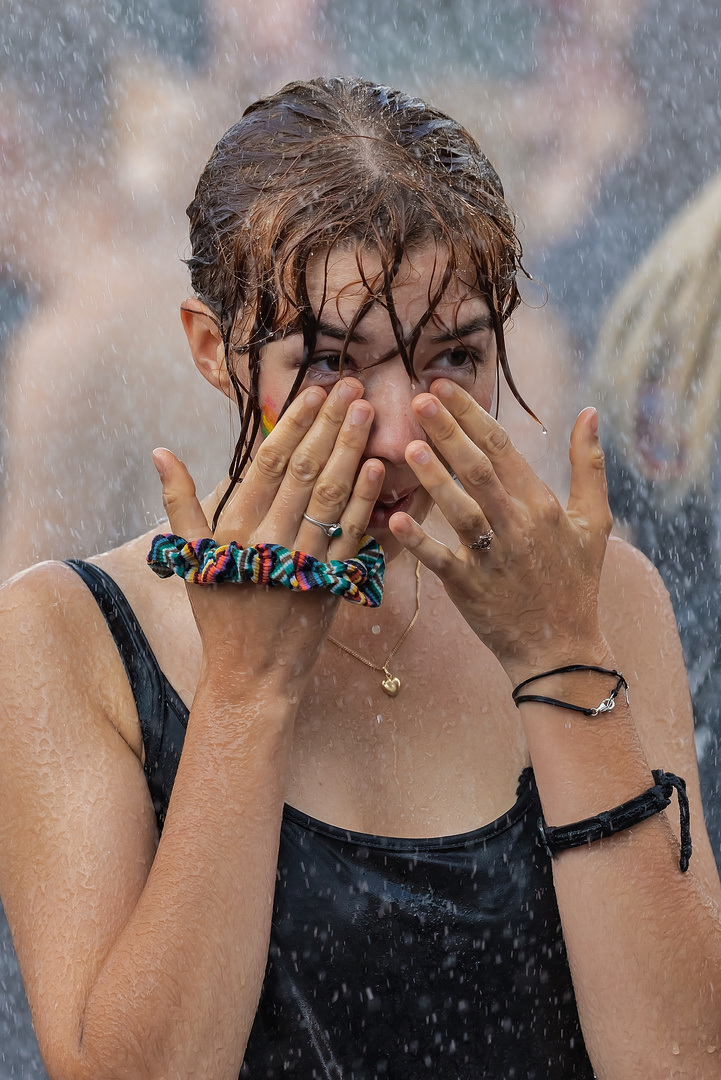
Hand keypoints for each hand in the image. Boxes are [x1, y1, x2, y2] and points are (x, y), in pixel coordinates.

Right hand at [153, 379, 383, 687]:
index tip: (315, 391)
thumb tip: (160, 452)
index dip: (294, 423)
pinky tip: (380, 467)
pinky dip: (368, 500)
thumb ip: (179, 503)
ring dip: (352, 449)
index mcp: (234, 529)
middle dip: (330, 424)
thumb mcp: (192, 558)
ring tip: (367, 412)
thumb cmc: (221, 614)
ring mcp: (303, 562)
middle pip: (306, 470)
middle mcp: (269, 540)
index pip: (269, 463)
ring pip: (332, 496)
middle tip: (353, 387)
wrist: (253, 675)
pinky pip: (353, 534)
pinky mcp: (330, 583)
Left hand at [389, 379, 611, 682]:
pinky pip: (442, 561)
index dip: (472, 414)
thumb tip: (589, 411)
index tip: (443, 386)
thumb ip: (589, 464)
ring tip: (408, 447)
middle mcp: (518, 526)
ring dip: (435, 479)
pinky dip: (421, 541)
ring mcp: (494, 558)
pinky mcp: (470, 589)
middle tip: (418, 399)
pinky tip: (398, 518)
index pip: (503, 448)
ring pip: (461, 511)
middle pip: (479, 471)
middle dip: (449, 432)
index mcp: (542, 504)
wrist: (561, 648)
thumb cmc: (575, 580)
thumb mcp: (594, 521)